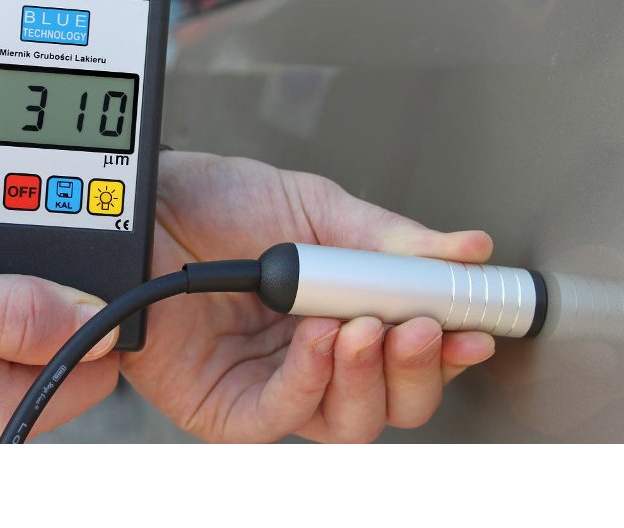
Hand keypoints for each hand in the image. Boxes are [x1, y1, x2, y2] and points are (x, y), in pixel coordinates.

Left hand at [121, 152, 496, 442]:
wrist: (147, 203)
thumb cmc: (216, 201)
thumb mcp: (313, 206)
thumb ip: (387, 240)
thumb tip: (465, 251)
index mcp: (343, 313)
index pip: (410, 353)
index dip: (449, 346)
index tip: (476, 321)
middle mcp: (312, 357)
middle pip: (391, 402)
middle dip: (418, 369)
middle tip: (422, 323)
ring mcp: (271, 384)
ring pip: (348, 422)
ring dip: (368, 375)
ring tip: (363, 324)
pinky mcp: (226, 406)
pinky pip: (281, 417)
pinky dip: (310, 380)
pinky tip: (317, 336)